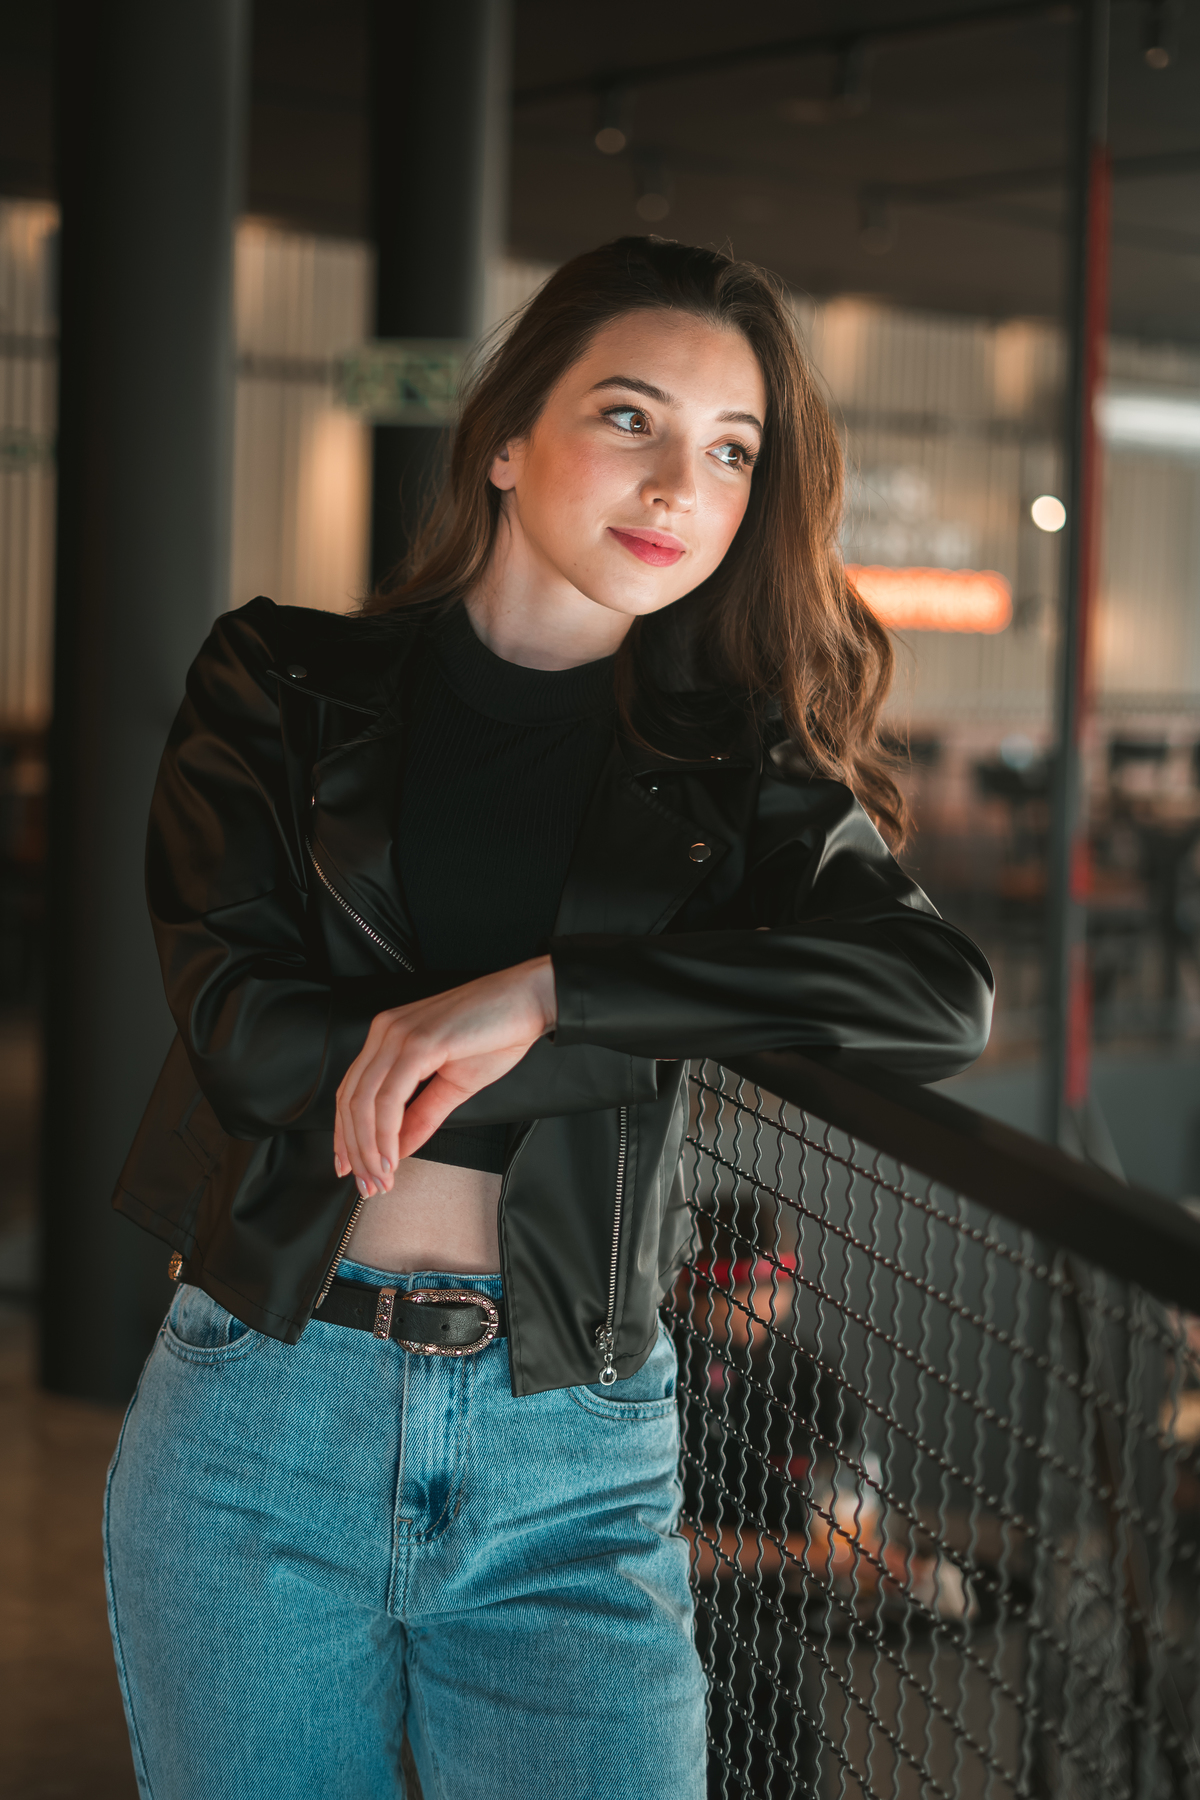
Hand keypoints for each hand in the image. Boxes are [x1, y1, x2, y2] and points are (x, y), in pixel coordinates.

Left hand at [333, 956, 556, 1195]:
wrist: (528, 1002)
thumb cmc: (497, 1034)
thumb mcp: (454, 1085)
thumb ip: (421, 1117)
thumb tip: (397, 1149)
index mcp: (388, 1037)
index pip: (351, 1093)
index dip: (347, 1137)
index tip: (355, 1170)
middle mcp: (385, 1032)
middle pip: (350, 1101)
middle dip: (355, 1151)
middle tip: (368, 1186)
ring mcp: (398, 1035)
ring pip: (364, 1102)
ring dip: (369, 1149)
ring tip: (381, 1179)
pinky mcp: (418, 1042)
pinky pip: (390, 1097)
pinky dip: (385, 1133)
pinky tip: (392, 1158)